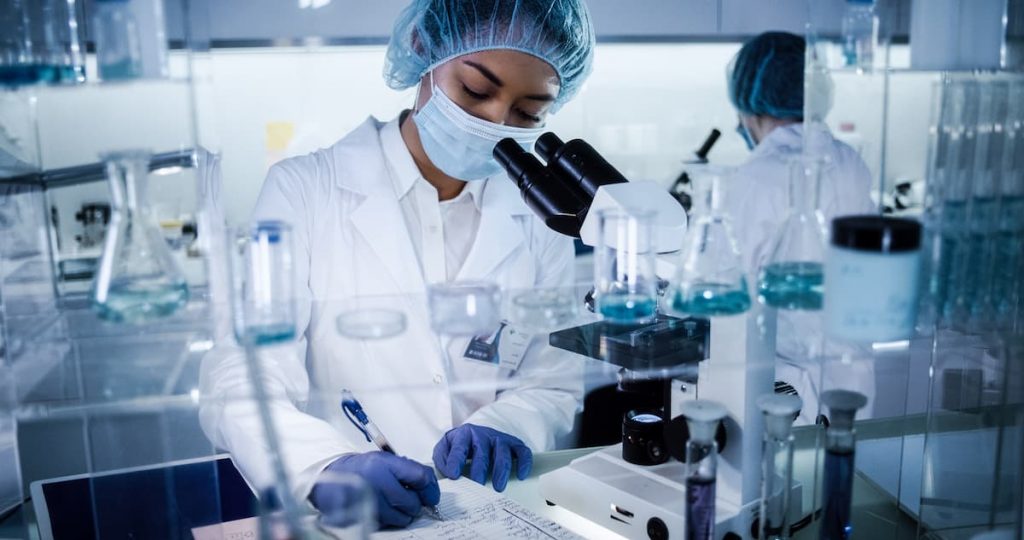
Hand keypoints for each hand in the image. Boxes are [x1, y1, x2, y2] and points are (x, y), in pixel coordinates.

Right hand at [310, 451, 439, 527]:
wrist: (331, 477)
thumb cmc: (363, 469)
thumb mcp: (385, 460)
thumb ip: (408, 471)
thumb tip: (430, 490)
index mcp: (385, 463)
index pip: (420, 477)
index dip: (431, 489)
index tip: (432, 496)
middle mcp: (377, 482)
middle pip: (412, 502)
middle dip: (415, 505)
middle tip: (410, 501)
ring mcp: (368, 501)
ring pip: (401, 518)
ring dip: (403, 514)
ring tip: (393, 504)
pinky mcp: (361, 516)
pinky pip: (387, 524)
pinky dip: (389, 519)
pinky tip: (382, 509)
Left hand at [432, 424, 531, 491]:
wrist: (475, 435)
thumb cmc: (459, 446)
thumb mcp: (445, 449)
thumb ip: (442, 460)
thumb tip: (449, 473)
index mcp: (464, 434)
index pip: (460, 447)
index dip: (456, 460)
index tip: (454, 475)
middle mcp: (483, 434)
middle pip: (482, 451)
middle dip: (480, 469)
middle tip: (477, 485)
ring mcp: (499, 438)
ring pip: (502, 452)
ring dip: (501, 470)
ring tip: (498, 487)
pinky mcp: (513, 444)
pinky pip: (522, 451)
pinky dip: (524, 463)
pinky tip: (521, 475)